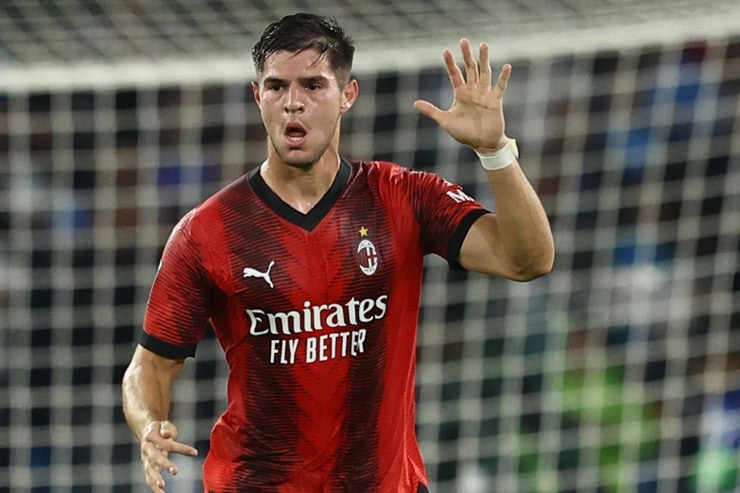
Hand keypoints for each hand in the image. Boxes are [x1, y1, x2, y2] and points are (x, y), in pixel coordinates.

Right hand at [140, 420, 197, 492]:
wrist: (147, 431)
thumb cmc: (160, 427)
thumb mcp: (164, 424)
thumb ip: (166, 429)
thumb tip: (168, 434)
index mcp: (151, 437)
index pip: (167, 444)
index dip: (181, 448)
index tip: (194, 452)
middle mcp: (146, 449)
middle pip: (155, 458)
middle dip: (165, 465)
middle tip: (175, 471)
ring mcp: (146, 459)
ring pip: (149, 471)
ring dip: (155, 479)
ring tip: (162, 487)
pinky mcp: (148, 467)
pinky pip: (149, 479)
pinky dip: (154, 487)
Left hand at [414, 38, 510, 152]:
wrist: (482, 144)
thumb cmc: (464, 134)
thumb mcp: (445, 121)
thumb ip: (432, 111)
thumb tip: (414, 103)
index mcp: (460, 93)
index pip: (454, 74)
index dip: (450, 63)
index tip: (445, 50)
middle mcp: (473, 90)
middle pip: (470, 68)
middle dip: (466, 55)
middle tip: (463, 41)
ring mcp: (485, 94)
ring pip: (485, 72)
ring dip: (484, 59)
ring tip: (483, 45)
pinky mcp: (495, 100)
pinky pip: (500, 87)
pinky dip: (504, 77)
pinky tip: (507, 67)